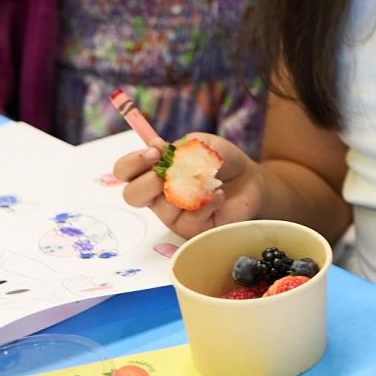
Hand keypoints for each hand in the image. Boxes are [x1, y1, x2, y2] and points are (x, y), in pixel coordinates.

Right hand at [113, 132, 264, 239]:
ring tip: (209, 180)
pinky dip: (207, 202)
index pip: (125, 171)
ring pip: (164, 208)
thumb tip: (163, 151)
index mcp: (154, 172)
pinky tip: (219, 194)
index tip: (154, 151)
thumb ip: (184, 147)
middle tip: (170, 171)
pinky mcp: (193, 230)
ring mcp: (174, 215)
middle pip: (131, 195)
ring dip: (188, 188)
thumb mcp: (204, 145)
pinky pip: (190, 219)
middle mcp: (158, 197)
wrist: (250, 180)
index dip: (133, 162)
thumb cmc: (221, 162)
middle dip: (148, 181)